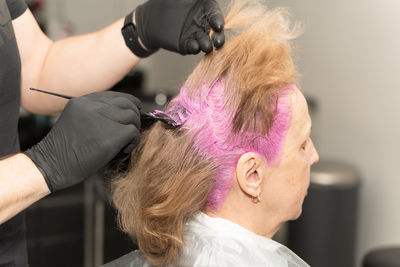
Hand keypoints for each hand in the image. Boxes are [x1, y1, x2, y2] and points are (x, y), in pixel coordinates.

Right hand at [25, 91, 141, 192]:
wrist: (52, 165)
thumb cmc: (66, 150)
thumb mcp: (78, 122)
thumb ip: (97, 114)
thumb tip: (126, 113)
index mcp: (83, 101)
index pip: (114, 96)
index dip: (127, 104)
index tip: (132, 113)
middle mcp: (92, 106)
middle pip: (127, 103)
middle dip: (134, 115)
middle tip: (132, 130)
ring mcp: (102, 119)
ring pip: (132, 116)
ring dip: (133, 130)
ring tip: (124, 143)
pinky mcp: (111, 134)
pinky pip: (133, 132)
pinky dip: (133, 142)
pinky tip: (123, 150)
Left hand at [135, 0, 224, 54]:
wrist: (151, 17)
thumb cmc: (166, 2)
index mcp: (205, 8)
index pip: (215, 14)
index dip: (218, 20)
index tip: (219, 25)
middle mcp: (203, 23)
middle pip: (215, 31)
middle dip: (218, 37)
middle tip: (218, 41)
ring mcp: (195, 35)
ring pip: (205, 41)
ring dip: (207, 44)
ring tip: (207, 46)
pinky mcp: (186, 44)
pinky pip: (192, 46)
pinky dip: (194, 47)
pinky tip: (194, 46)